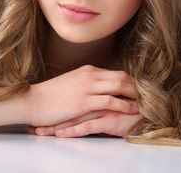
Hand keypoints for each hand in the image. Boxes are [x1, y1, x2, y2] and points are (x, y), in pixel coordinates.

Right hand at [25, 64, 139, 127]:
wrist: (33, 100)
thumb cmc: (51, 94)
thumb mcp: (72, 82)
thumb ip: (87, 82)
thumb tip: (100, 87)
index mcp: (88, 70)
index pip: (115, 72)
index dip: (130, 81)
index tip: (139, 89)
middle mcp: (90, 74)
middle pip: (122, 76)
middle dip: (137, 86)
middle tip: (148, 95)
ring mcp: (88, 87)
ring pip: (119, 86)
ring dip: (134, 95)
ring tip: (144, 103)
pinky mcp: (84, 101)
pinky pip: (110, 101)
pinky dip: (124, 104)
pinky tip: (132, 110)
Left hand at [31, 108, 142, 137]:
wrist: (148, 112)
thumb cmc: (128, 106)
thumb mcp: (109, 100)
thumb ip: (95, 98)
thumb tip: (82, 101)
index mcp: (95, 90)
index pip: (71, 97)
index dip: (56, 104)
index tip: (39, 112)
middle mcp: (96, 97)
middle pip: (69, 106)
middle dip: (51, 116)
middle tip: (33, 123)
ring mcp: (101, 108)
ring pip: (74, 116)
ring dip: (56, 125)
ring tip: (40, 131)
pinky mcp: (107, 119)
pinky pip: (87, 126)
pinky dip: (72, 130)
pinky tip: (60, 135)